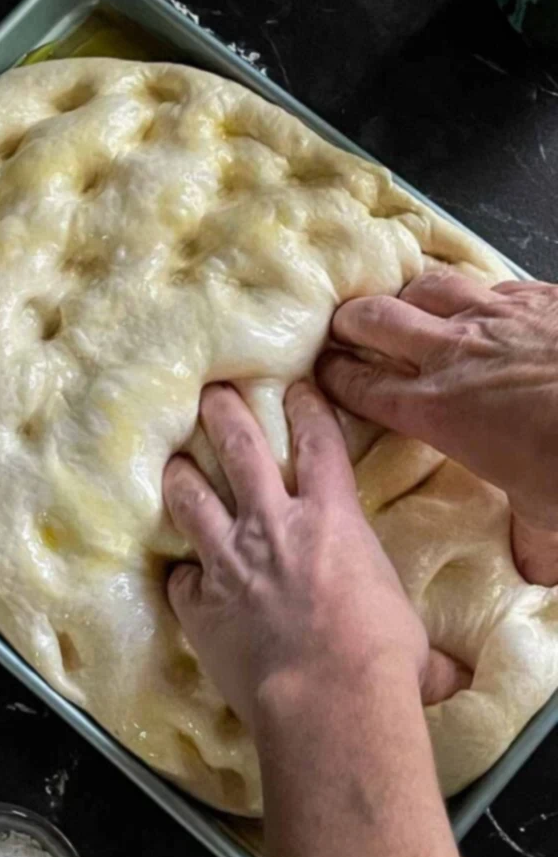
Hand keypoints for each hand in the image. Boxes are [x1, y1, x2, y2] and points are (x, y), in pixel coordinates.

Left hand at [162, 382, 469, 734]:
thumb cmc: (381, 659)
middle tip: (212, 394)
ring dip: (181, 478)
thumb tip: (453, 676)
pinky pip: (180, 580)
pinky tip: (178, 576)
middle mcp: (274, 526)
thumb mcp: (408, 632)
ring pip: (193, 500)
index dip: (307, 408)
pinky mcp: (200, 602)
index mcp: (331, 519)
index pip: (319, 444)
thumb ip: (414, 639)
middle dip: (224, 415)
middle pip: (241, 450)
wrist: (327, 699)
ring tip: (172, 463)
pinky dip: (180, 576)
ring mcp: (229, 560)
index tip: (295, 387)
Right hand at [317, 263, 557, 585]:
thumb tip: (533, 572)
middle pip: (375, 320)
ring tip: (408, 306)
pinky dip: (475, 295)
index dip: (334, 376)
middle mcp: (452, 355)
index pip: (363, 385)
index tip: (321, 373)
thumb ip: (529, 539)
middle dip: (350, 322)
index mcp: (436, 409)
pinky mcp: (536, 295)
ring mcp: (494, 317)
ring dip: (409, 296)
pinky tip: (487, 309)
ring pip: (427, 286)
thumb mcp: (549, 516)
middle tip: (345, 329)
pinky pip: (489, 284)